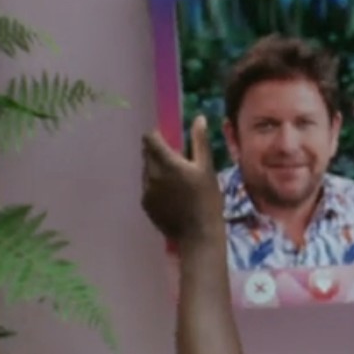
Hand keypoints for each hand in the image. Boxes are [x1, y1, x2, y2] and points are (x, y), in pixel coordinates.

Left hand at [141, 115, 223, 243]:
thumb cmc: (208, 199)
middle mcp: (152, 174)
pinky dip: (155, 185)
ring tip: (175, 181)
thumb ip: (200, 142)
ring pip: (146, 170)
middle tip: (176, 162)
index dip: (157, 137)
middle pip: (146, 154)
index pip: (149, 139)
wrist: (198, 234)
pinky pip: (147, 187)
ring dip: (156, 169)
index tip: (168, 141)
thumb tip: (199, 118)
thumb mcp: (207, 169)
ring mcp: (146, 190)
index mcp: (167, 163)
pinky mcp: (145, 204)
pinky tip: (171, 196)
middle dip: (157, 152)